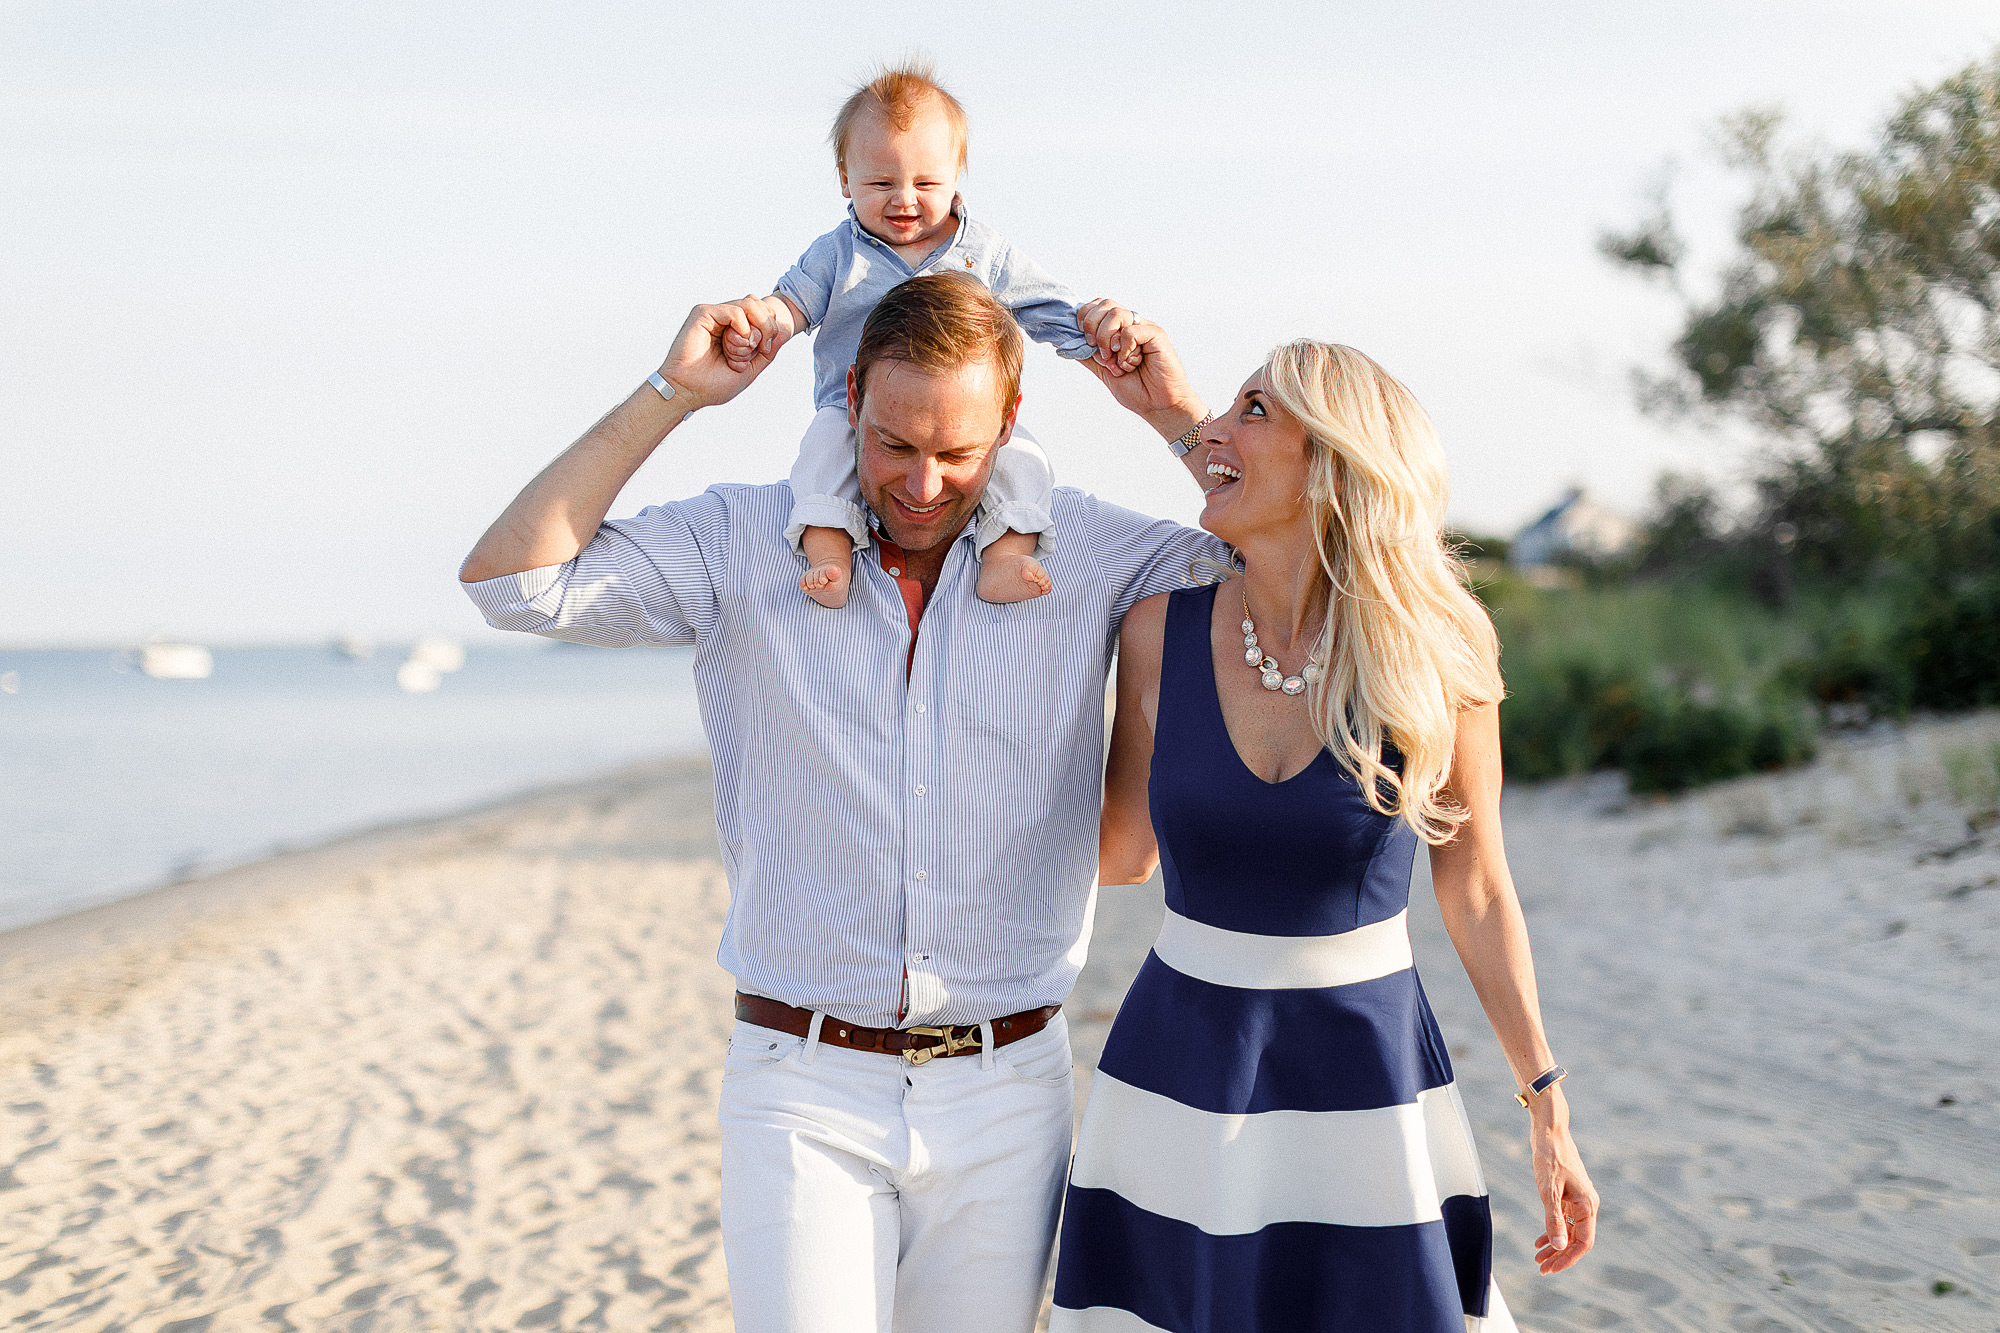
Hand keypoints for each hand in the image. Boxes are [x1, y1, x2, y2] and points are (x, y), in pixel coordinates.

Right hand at [656, 297, 786, 409]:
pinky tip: (732, 345)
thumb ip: (769, 351)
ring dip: (754, 331)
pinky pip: (736, 310)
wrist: (689, 392)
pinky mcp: (703, 313)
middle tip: (758, 349)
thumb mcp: (751, 368)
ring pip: (751, 304)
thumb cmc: (714, 385)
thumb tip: (785, 331)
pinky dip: (742, 329)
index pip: (764, 312)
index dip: (772, 328)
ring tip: (742, 350)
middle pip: (760, 304)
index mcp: (736, 329)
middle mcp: (726, 318)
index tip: (765, 351)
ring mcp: (715, 314)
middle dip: (767, 327)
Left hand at [1073, 298, 1203, 436]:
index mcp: (1119, 330)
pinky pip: (1131, 331)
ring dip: (1107, 339)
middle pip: (1105, 304)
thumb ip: (1088, 356)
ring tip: (1115, 360)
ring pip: (1116, 313)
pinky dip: (1125, 350)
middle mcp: (1131, 324)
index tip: (1086, 341)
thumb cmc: (1137, 390)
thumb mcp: (1103, 372)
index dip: (1085, 318)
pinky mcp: (1156, 334)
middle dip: (1093, 327)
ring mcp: (1144, 328)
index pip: (1097, 306)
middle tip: (1099, 351)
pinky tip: (1131, 363)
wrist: (1158, 405)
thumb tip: (1066, 342)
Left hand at [1529, 1097, 1597, 1274]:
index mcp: (1588, 1205)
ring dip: (1555, 1245)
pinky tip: (1540, 1240)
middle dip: (1560, 1255)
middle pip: (1577, 1239)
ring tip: (1538, 1258)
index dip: (1568, 1258)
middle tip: (1542, 1268)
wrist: (1549, 1131)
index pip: (1583, 1242)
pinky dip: (1553, 1230)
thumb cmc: (1550, 1157)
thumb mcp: (1548, 1190)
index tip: (1552, 1269)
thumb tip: (1558, 1246)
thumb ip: (1553, 1219)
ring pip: (1570, 1230)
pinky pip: (1564, 1219)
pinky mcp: (1568, 1193)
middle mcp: (1587, 1204)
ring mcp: (1578, 1199)